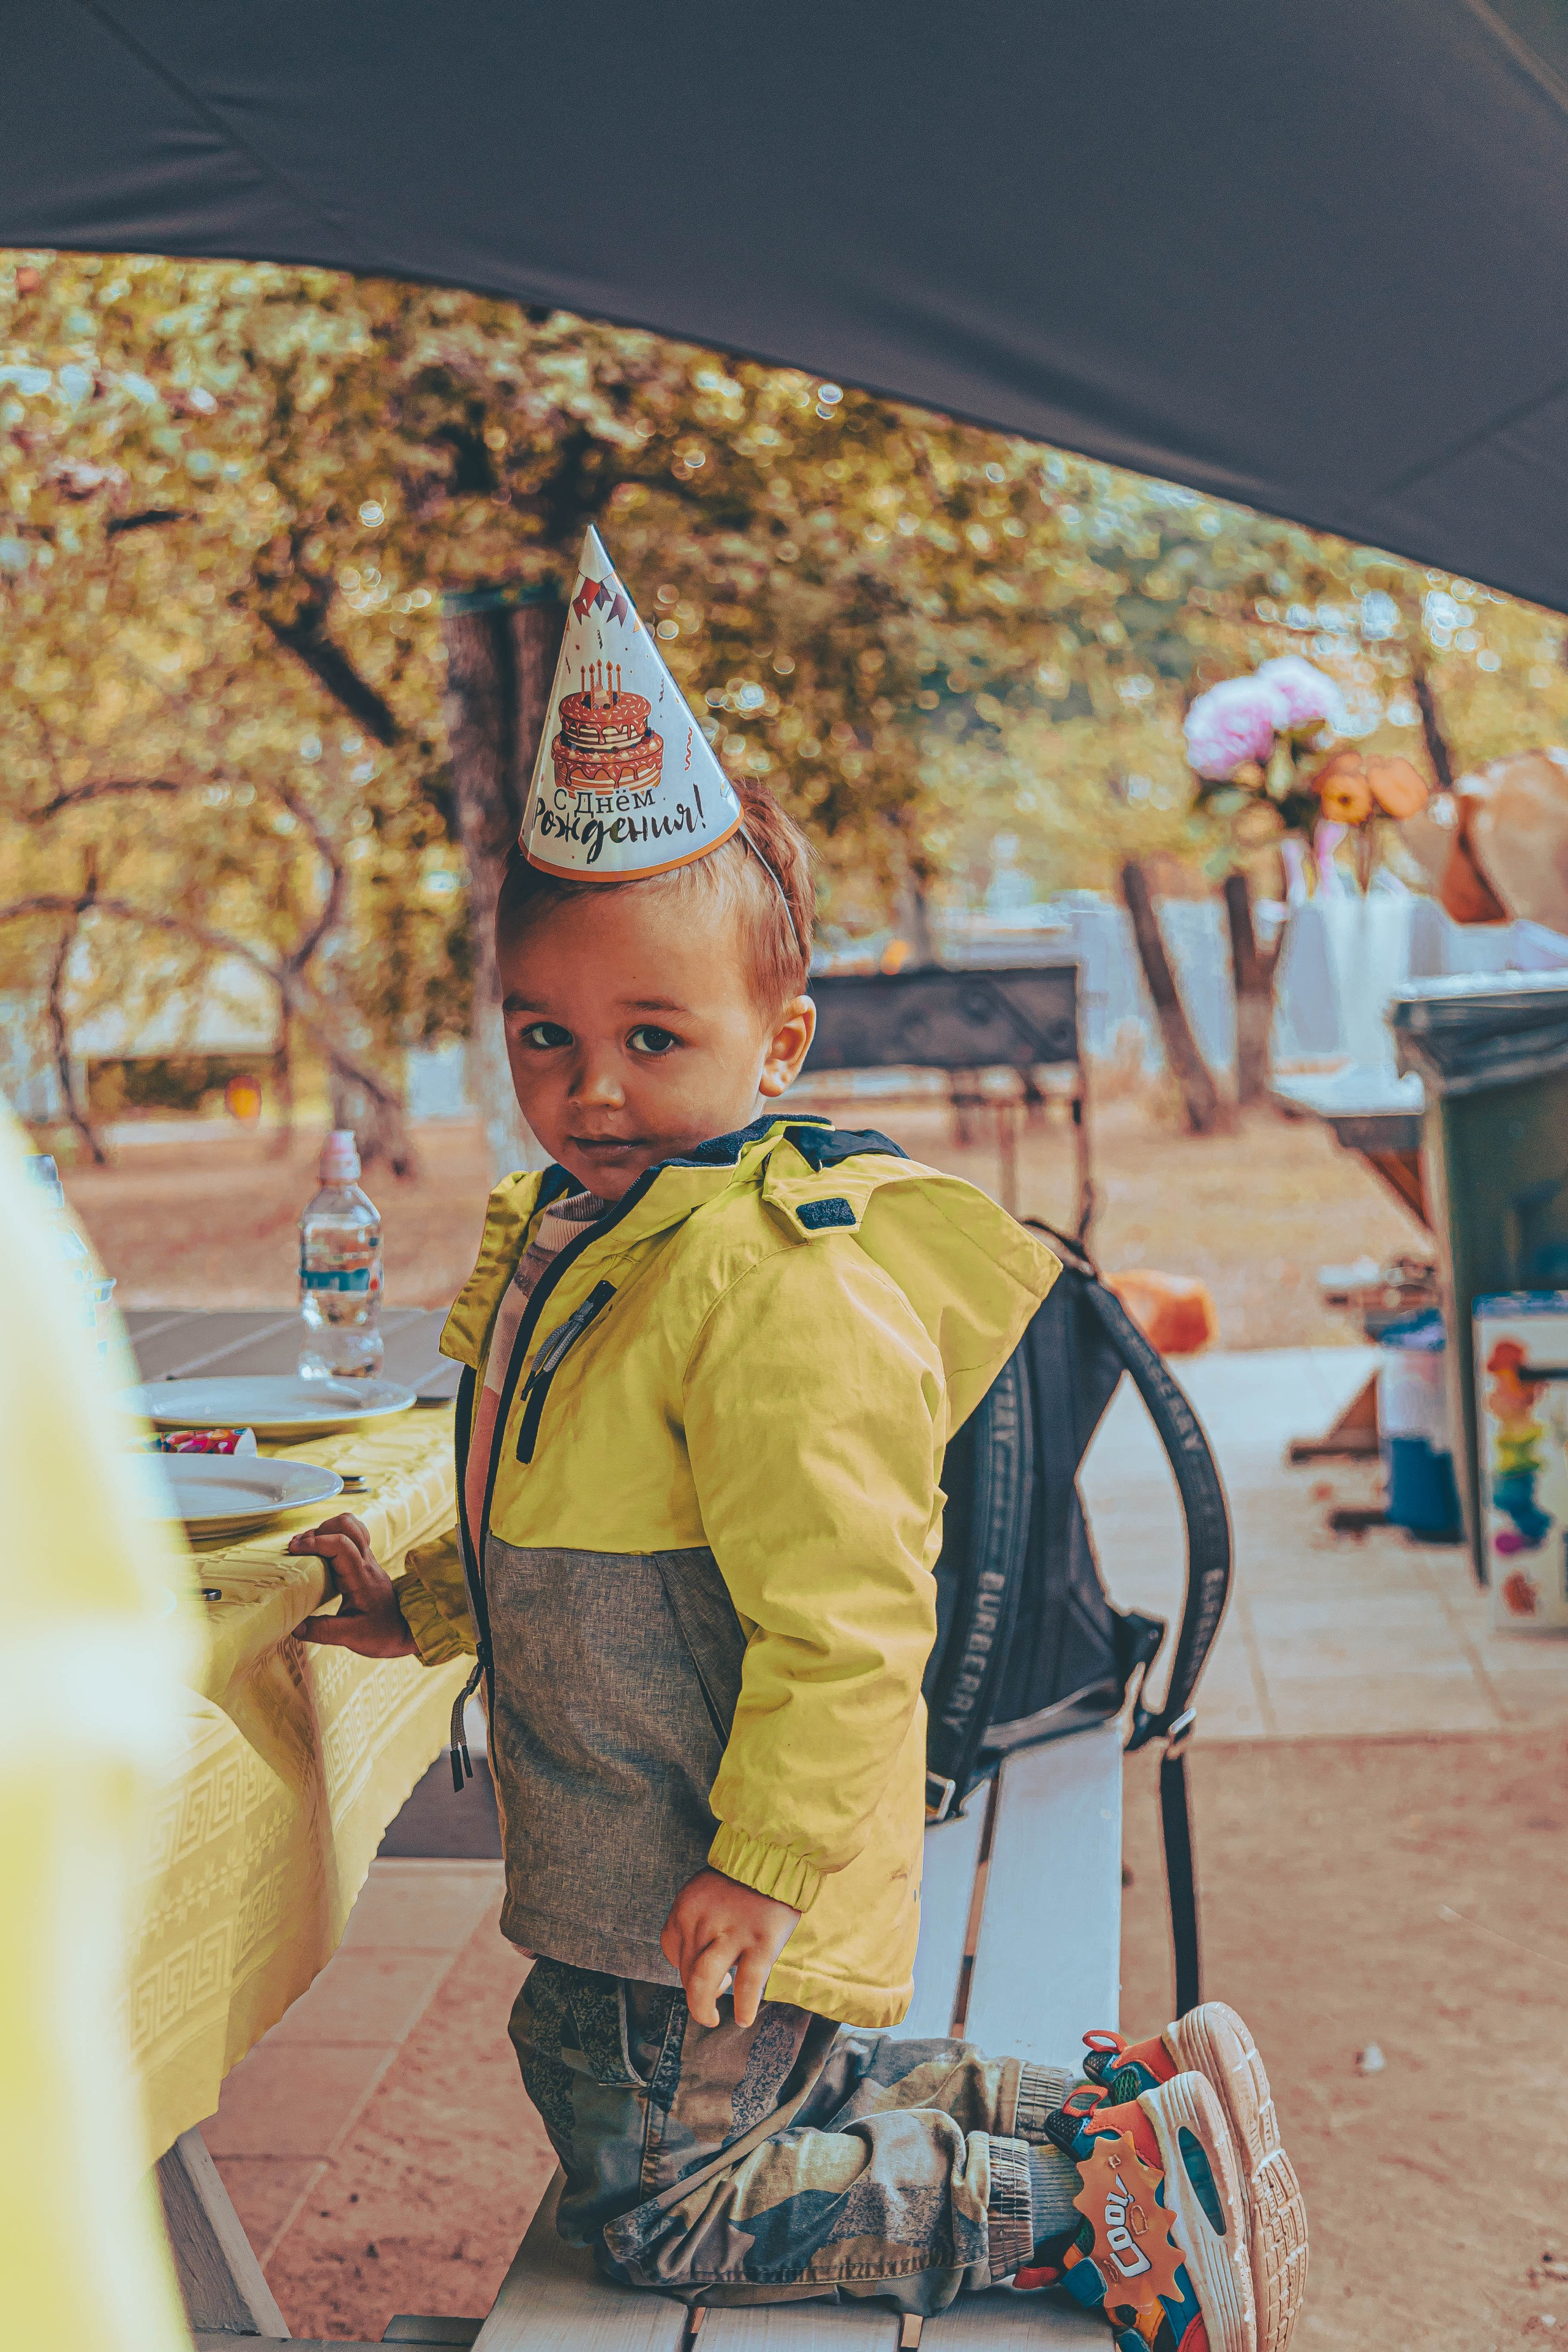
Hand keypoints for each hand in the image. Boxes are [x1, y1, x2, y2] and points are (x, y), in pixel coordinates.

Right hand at [289, 1512, 416, 1656]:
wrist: (403, 1630)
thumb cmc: (381, 1633)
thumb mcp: (351, 1637)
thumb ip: (323, 1631)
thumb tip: (295, 1627)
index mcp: (361, 1577)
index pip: (341, 1545)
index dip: (316, 1542)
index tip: (294, 1549)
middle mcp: (366, 1562)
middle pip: (348, 1525)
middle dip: (320, 1530)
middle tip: (300, 1548)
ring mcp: (367, 1559)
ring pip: (351, 1526)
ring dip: (327, 1529)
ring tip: (308, 1547)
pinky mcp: (364, 1561)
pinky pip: (352, 1536)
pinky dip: (334, 1535)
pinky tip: (322, 1551)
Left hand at [660, 1866, 799, 2028]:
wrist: (779, 1854)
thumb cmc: (743, 1879)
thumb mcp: (706, 1892)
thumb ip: (697, 1924)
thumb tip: (696, 1967)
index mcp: (686, 1907)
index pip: (671, 1949)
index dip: (682, 1966)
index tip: (698, 1968)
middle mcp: (704, 1921)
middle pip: (687, 1970)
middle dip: (695, 1989)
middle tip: (712, 1994)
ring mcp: (733, 1933)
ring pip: (704, 1982)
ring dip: (702, 2008)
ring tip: (712, 2019)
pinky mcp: (762, 1943)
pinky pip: (747, 1984)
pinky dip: (744, 2006)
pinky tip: (744, 2018)